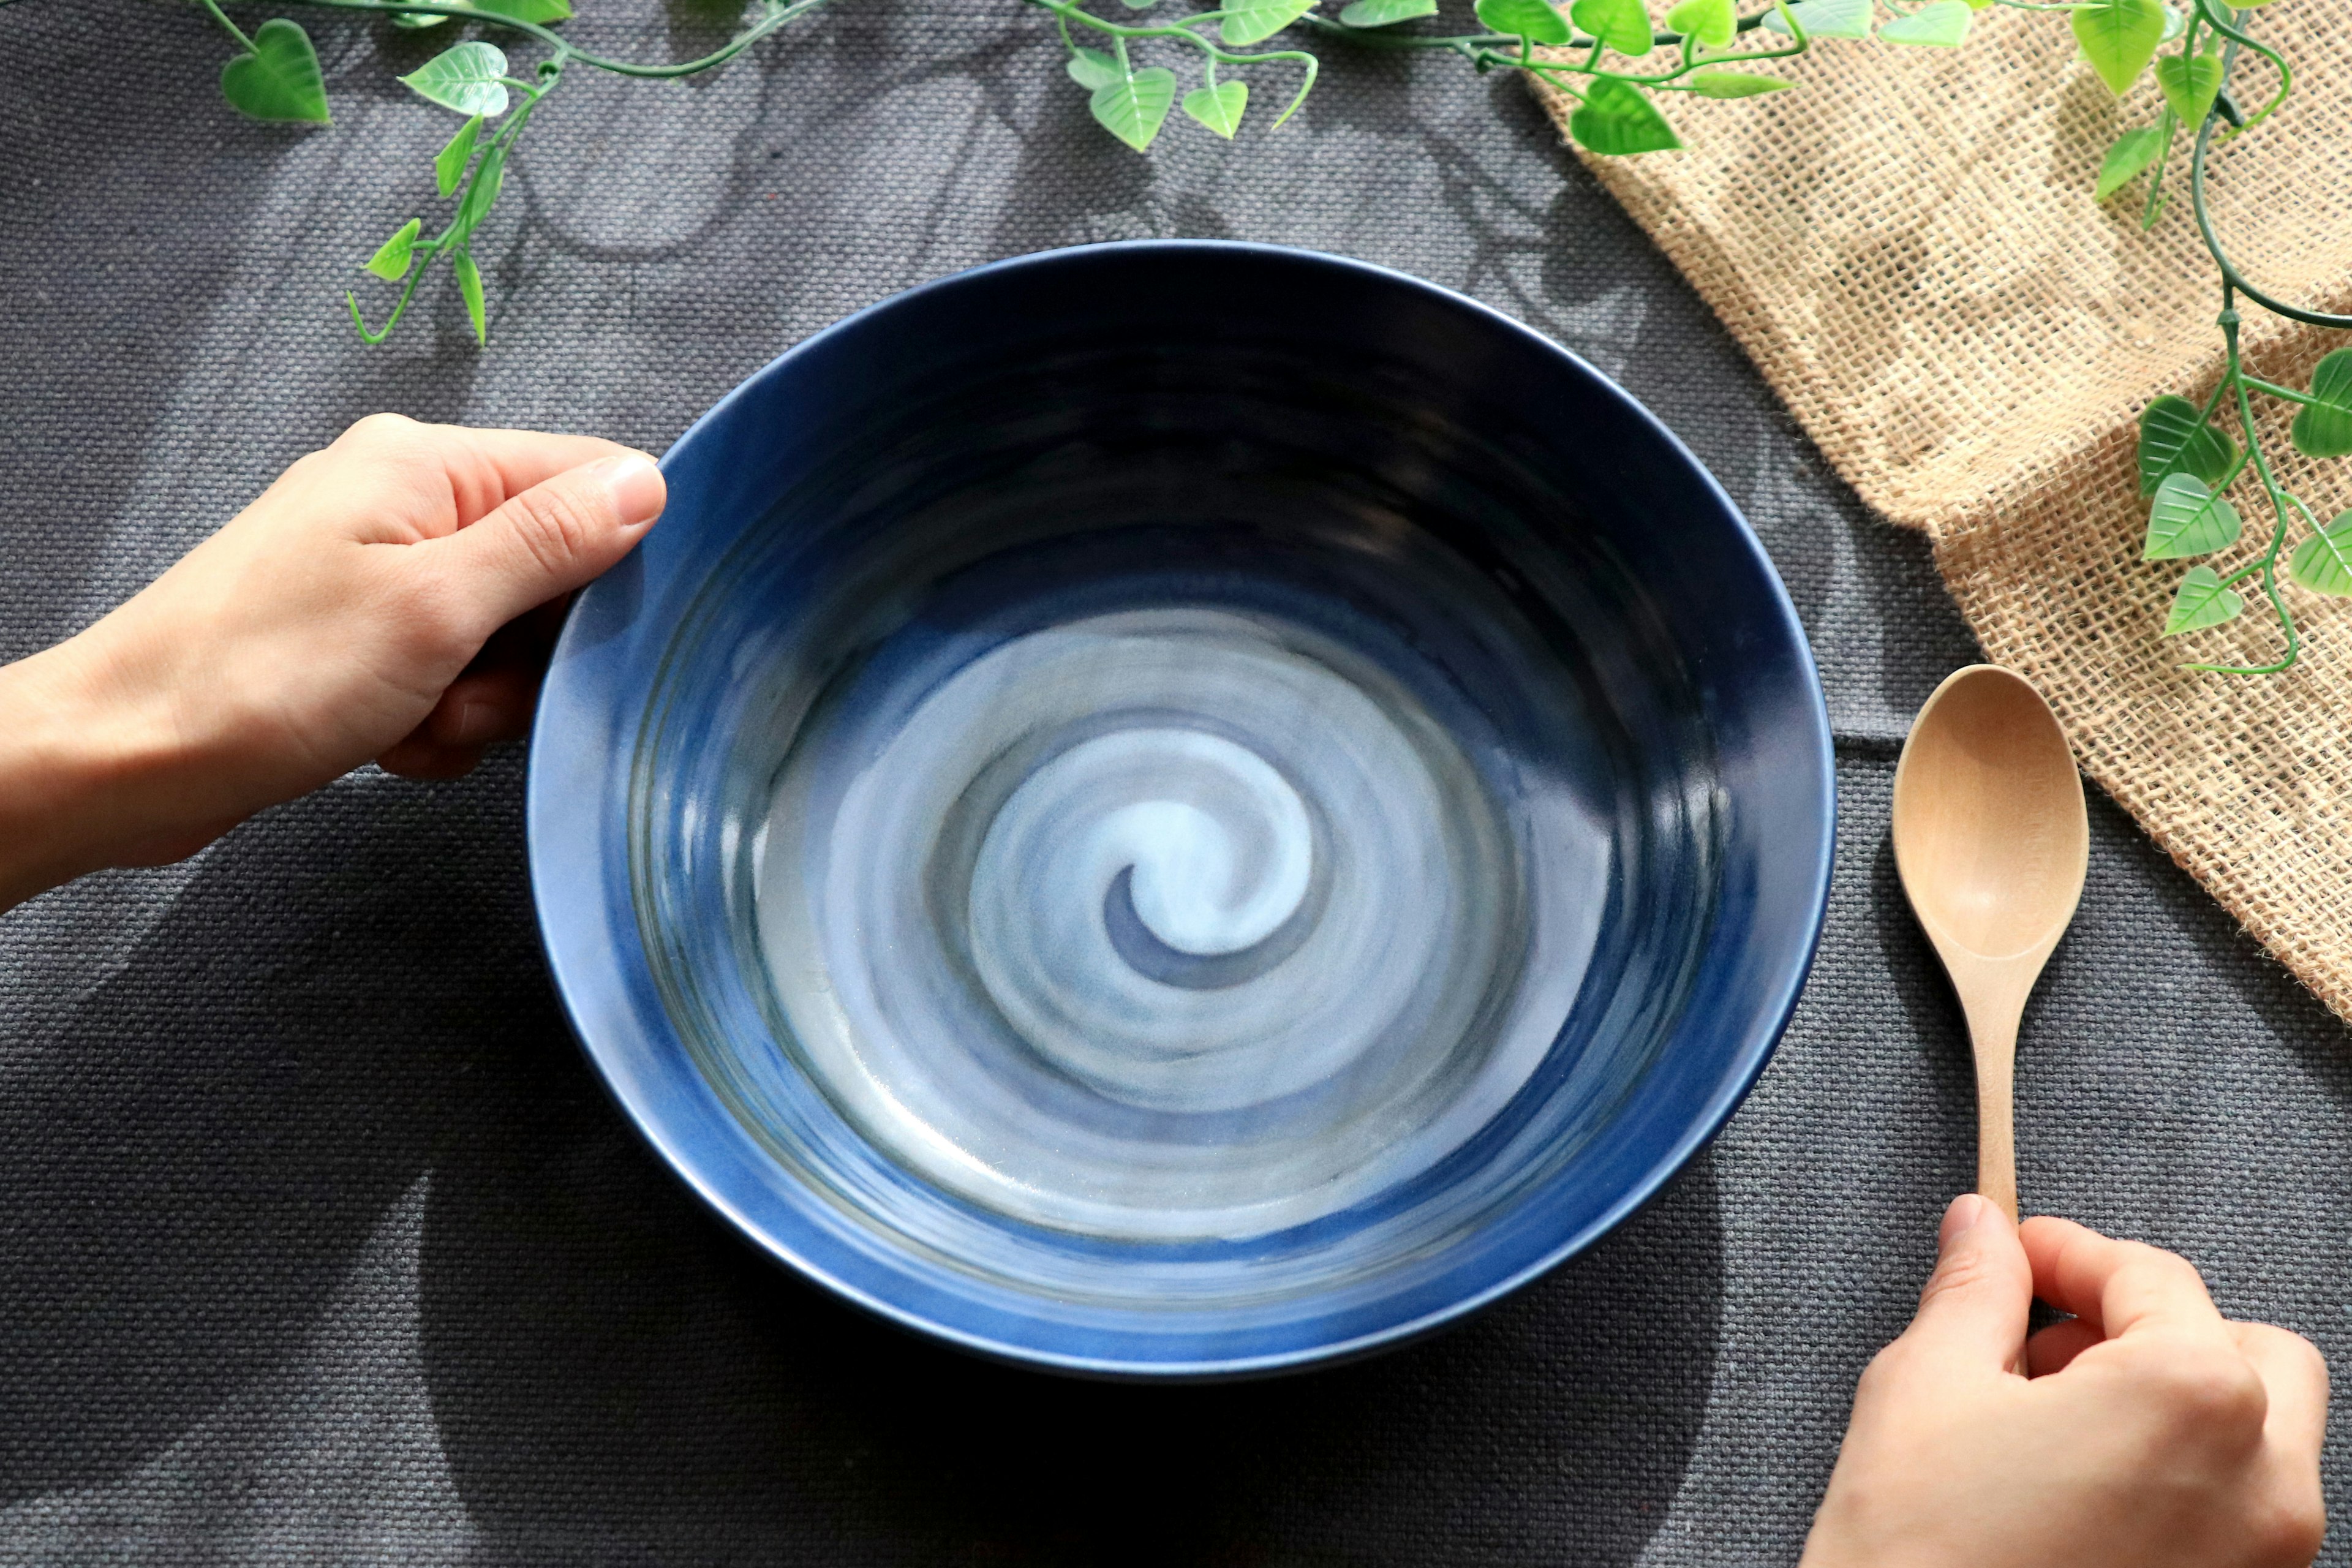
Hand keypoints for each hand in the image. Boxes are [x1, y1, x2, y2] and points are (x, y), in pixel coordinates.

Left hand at [0, 413, 665, 909]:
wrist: (123, 759)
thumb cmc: (258, 678)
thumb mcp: (435, 607)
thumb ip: (549, 541)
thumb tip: (647, 482)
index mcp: (424, 466)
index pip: (588, 477)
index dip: (617, 559)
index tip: (595, 632)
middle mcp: (402, 502)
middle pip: (552, 570)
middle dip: (531, 654)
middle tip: (470, 691)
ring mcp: (376, 569)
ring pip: (503, 638)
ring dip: (480, 701)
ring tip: (414, 721)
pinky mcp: (356, 634)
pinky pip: (450, 675)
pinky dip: (437, 720)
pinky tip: (388, 739)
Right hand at [1802, 1196, 2327, 1567]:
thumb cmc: (1923, 1559)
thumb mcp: (1925, 1388)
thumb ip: (1972, 1292)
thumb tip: (1981, 1231)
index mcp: (2193, 1397)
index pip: (2150, 1275)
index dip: (2068, 1252)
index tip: (2016, 1255)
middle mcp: (2264, 1480)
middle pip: (2245, 1351)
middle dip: (2150, 1328)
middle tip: (2047, 1342)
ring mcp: (2266, 1560)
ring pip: (2258, 1438)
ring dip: (2173, 1404)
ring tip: (2055, 1422)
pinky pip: (2240, 1516)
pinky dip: (2182, 1479)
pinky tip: (2079, 1488)